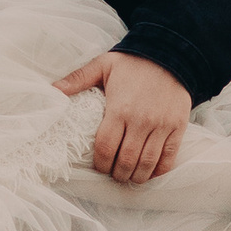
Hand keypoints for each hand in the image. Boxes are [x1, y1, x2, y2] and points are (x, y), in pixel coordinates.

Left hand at [53, 51, 193, 185]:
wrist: (172, 54)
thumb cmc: (133, 62)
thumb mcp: (103, 65)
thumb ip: (78, 78)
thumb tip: (53, 90)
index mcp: (120, 109)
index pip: (106, 148)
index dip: (101, 164)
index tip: (99, 166)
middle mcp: (141, 121)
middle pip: (126, 161)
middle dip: (117, 173)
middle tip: (113, 173)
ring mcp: (162, 126)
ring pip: (147, 164)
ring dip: (135, 176)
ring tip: (128, 176)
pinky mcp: (178, 127)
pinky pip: (168, 158)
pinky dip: (158, 171)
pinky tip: (148, 172)